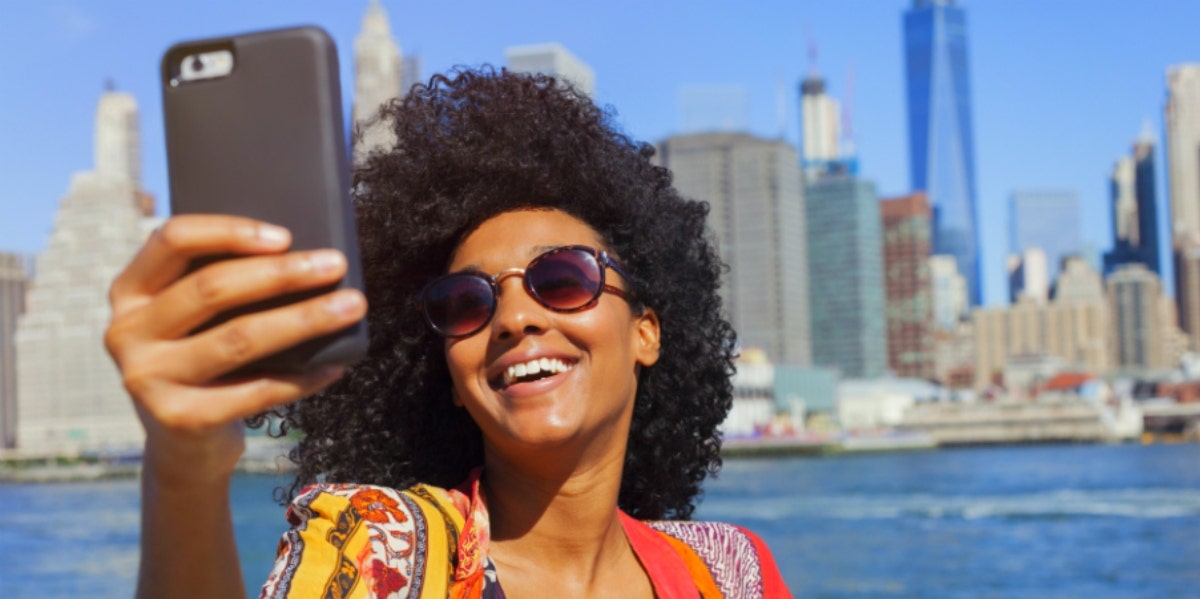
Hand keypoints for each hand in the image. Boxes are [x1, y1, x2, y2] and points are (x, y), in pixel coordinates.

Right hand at [104, 215, 366, 484]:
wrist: (184, 448)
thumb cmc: (204, 365)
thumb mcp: (197, 322)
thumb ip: (224, 288)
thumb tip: (305, 257)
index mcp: (131, 292)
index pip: (172, 240)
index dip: (229, 231)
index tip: (286, 236)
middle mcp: (127, 332)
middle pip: (212, 288)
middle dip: (282, 273)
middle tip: (335, 265)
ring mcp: (147, 379)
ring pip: (239, 338)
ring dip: (304, 319)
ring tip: (351, 306)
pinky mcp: (178, 419)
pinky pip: (255, 392)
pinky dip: (302, 378)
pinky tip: (335, 366)